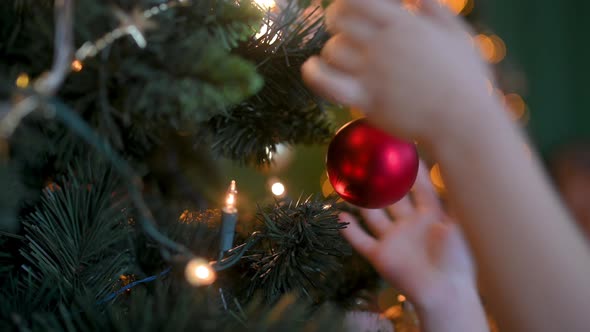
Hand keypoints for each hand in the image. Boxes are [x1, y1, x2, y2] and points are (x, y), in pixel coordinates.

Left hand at [302, 0, 494, 140]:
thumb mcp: (458, 34)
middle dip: (336, 24)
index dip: (345, 4)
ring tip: (344, 61)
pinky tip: (311, 68)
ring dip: (332, 53)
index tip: (347, 13)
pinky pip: (326, 82)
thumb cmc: (466, 79)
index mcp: (404, 23)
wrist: (463, 122)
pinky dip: (314, 73)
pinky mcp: (365, 100)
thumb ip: (435, 10)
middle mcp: (384, 44)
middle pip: (338, 21)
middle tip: (343, 34)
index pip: (356, 0)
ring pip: (331, 51)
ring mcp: (372, 72)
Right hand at [339, 163, 475, 311]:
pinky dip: (349, 229)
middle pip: (392, 197)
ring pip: (372, 214)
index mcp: (431, 216)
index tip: (403, 148)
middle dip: (381, 180)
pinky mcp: (380, 256)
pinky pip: (360, 240)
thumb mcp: (461, 223)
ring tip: (347, 181)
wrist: (447, 293)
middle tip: (369, 159)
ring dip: (361, 200)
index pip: (419, 187)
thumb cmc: (460, 259)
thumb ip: (453, 198)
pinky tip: (338, 214)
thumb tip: (454, 167)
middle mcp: (410, 224)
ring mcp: (394, 240)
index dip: (412, 169)